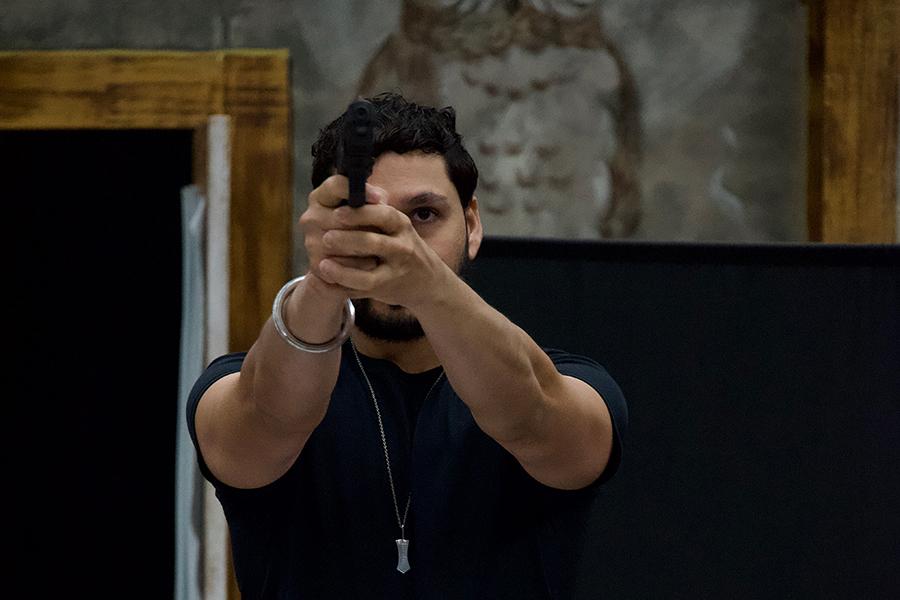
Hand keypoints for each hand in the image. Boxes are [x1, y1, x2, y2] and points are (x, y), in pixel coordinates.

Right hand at [299, 174, 382, 300]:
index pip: (335, 185)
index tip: (380, 198)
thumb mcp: (368, 212)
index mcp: (321, 198)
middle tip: (385, 230)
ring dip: (367, 244)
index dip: (358, 190)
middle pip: (344, 215)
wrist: (346, 267)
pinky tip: (372, 263)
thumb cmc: (361, 231)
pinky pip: (347, 263)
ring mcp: (312, 242)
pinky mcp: (318, 265)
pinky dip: (362, 263)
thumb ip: (373, 202)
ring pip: (346, 240)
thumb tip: (379, 200)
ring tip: (380, 248)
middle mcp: (311, 218)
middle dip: (368, 223)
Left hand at [300, 175, 446, 310]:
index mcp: (400, 224)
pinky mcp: (387, 287)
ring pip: (368, 269)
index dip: (359, 213)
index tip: (337, 213)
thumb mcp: (393, 224)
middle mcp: (402, 245)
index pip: (382, 214)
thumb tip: (343, 191)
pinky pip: (363, 286)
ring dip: (343, 267)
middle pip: (373, 242)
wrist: (426, 279)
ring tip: (323, 263)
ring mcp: (396, 269)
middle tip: (325, 237)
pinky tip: (329, 277)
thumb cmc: (399, 244)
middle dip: (347, 240)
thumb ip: (371, 210)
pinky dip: (344, 282)